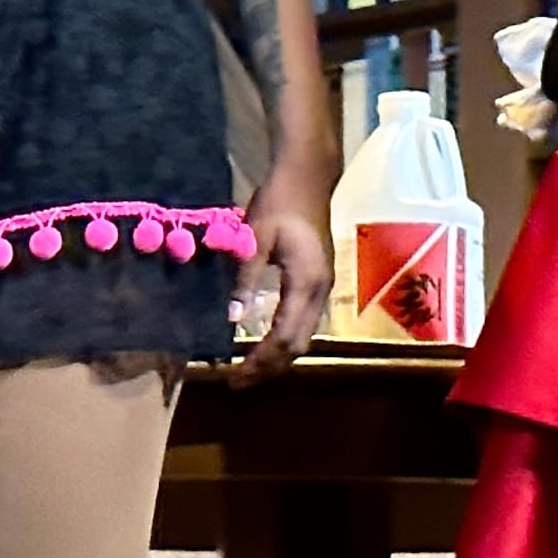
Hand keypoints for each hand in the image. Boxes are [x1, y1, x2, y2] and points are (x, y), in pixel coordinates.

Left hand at [223, 163, 332, 382]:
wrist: (308, 176)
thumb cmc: (280, 202)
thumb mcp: (256, 239)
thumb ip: (245, 280)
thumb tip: (232, 319)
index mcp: (305, 283)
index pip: (283, 338)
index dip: (260, 362)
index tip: (235, 377)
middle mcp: (320, 291)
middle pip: (298, 346)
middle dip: (270, 368)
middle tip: (239, 382)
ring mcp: (324, 286)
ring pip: (305, 337)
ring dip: (279, 357)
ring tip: (252, 369)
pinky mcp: (321, 280)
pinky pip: (306, 322)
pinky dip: (287, 340)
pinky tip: (268, 341)